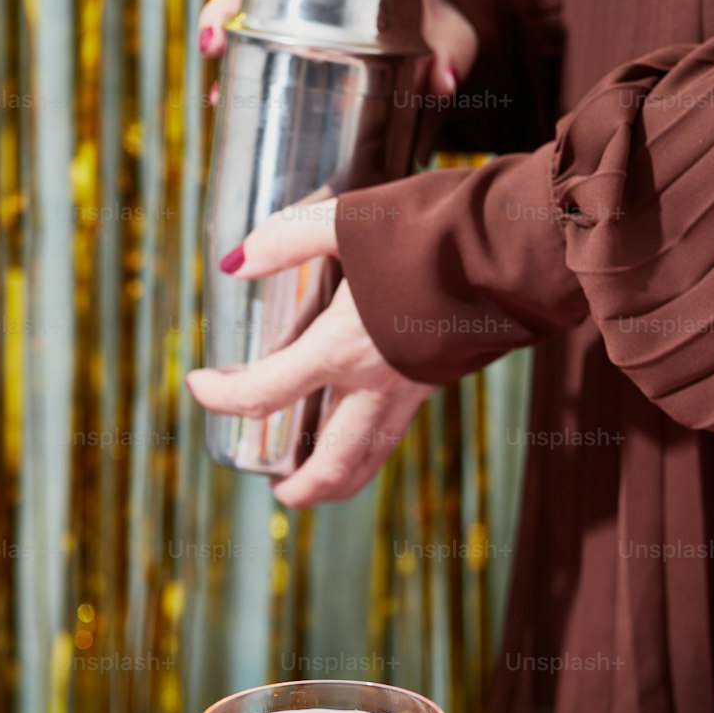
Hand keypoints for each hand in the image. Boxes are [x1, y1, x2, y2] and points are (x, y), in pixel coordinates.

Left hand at [186, 200, 433, 507]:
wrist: (516, 243)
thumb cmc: (431, 230)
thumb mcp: (347, 220)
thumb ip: (285, 241)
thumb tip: (234, 264)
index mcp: (342, 348)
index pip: (264, 394)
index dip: (220, 397)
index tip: (197, 384)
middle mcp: (375, 384)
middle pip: (329, 464)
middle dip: (300, 488)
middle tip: (277, 491)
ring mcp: (412, 390)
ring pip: (369, 460)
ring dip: (338, 483)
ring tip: (314, 485)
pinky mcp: (438, 381)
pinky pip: (395, 432)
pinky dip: (368, 448)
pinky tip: (358, 430)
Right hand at [198, 0, 478, 95]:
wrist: (421, 40)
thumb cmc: (437, 20)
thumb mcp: (452, 36)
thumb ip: (452, 53)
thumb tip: (443, 81)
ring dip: (223, 6)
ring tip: (213, 42)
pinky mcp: (280, 16)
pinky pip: (250, 31)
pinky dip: (236, 65)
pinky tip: (219, 92)